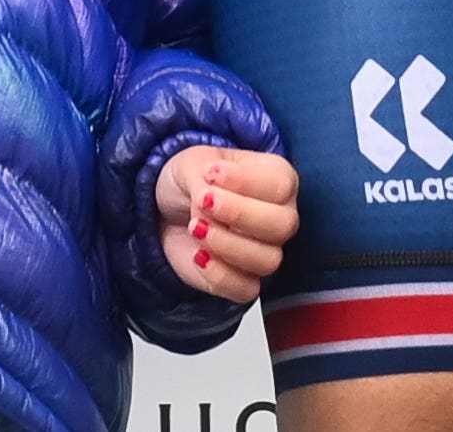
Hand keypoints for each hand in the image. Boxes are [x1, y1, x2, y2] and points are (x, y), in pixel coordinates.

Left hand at [158, 146, 298, 297]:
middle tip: (203, 201)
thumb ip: (203, 176)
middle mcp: (279, 217)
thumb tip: (208, 195)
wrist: (169, 212)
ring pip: (268, 260)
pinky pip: (246, 289)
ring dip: (227, 244)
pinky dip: (220, 275)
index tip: (211, 173)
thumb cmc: (192, 180)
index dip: (246, 181)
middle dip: (239, 214)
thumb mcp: (192, 162)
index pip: (281, 183)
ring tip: (195, 227)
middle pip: (283, 225)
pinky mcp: (244, 282)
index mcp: (276, 179)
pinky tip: (198, 256)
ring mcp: (264, 252)